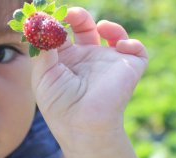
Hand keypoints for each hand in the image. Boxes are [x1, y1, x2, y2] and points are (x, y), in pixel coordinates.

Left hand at [31, 7, 147, 143]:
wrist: (83, 124)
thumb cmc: (59, 105)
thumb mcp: (42, 74)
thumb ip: (41, 46)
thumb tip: (38, 21)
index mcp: (65, 61)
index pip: (61, 33)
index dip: (56, 21)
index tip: (50, 15)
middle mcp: (87, 60)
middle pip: (85, 27)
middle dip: (78, 16)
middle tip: (70, 14)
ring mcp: (108, 63)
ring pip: (113, 34)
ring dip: (109, 25)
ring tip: (100, 27)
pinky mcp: (128, 68)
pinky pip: (137, 50)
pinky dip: (131, 42)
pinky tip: (119, 46)